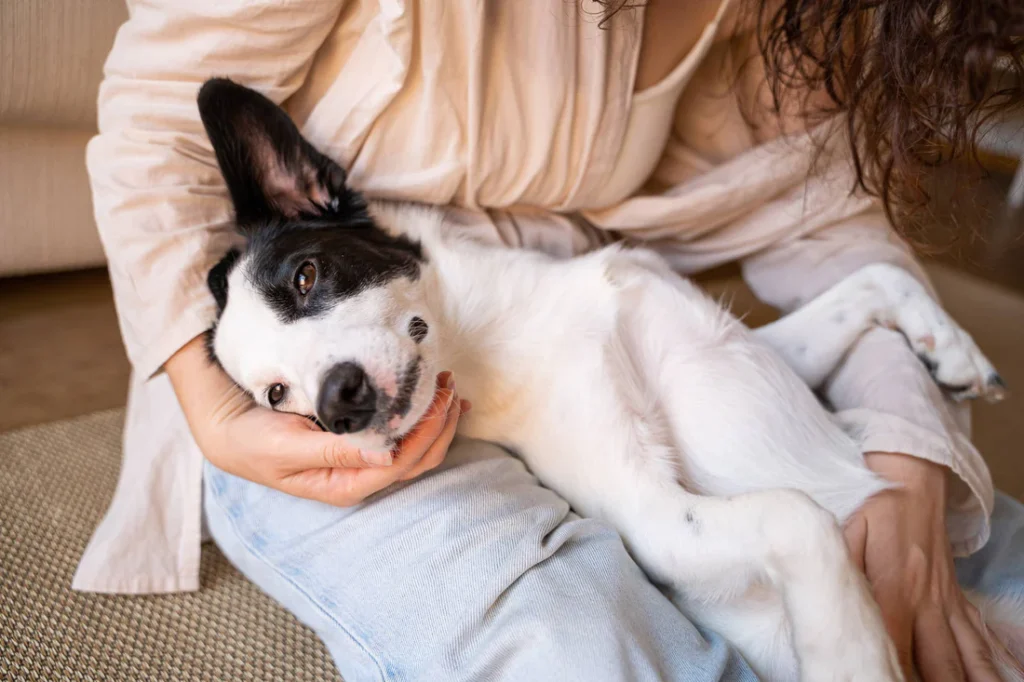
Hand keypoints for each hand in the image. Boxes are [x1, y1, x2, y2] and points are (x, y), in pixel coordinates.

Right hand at [166, 335, 466, 505]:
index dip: (425, 433)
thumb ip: (334, 453)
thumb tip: (384, 456)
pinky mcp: (361, 443)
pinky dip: (425, 417)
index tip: (439, 399)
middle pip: (415, 459)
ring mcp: (362, 462)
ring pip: (416, 449)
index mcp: (343, 486)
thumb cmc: (253, 440)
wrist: (229, 429)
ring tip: (450, 388)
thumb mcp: (286, 447)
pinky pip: (403, 435)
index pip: (398, 463)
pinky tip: (440, 400)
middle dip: (439, 425)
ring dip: (437, 420)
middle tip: (450, 386)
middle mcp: (359, 478)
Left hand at [844, 452, 1014, 680]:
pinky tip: (993, 681)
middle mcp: (925, 602)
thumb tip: (826, 597)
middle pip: (935, 662)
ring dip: (967, 681)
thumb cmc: (875, 506)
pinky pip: (977, 636)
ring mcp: (945, 601)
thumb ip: (841, 567)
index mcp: (893, 589)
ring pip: (963, 655)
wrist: (912, 479)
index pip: (891, 644)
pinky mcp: (956, 598)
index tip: (876, 681)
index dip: (888, 672)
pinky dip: (986, 663)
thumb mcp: (848, 531)